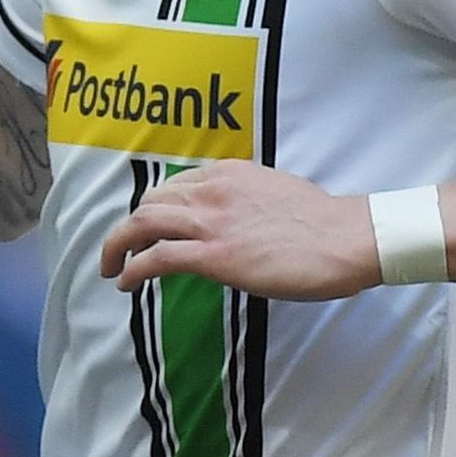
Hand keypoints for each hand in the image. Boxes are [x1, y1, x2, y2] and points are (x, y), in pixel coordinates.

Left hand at [98, 162, 385, 298]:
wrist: (345, 237)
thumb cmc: (321, 223)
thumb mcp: (276, 194)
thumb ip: (246, 202)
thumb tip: (236, 224)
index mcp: (229, 173)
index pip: (175, 185)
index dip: (155, 208)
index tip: (150, 228)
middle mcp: (213, 190)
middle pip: (150, 202)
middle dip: (128, 227)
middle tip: (121, 251)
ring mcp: (211, 222)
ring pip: (142, 224)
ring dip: (117, 247)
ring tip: (110, 268)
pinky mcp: (213, 255)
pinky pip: (156, 258)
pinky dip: (133, 270)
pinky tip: (126, 283)